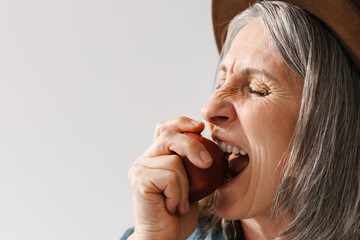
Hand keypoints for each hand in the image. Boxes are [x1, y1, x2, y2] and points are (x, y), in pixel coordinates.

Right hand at [127, 117, 212, 239]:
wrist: (165, 237)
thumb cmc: (179, 212)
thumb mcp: (193, 183)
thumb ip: (195, 164)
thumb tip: (215, 145)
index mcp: (157, 156)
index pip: (165, 128)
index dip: (182, 122)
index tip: (201, 127)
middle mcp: (145, 159)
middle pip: (169, 136)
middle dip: (192, 145)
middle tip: (207, 163)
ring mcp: (140, 169)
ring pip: (174, 161)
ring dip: (186, 185)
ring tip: (181, 202)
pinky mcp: (139, 181)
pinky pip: (170, 177)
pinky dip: (179, 194)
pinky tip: (173, 206)